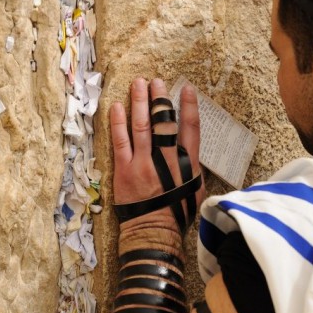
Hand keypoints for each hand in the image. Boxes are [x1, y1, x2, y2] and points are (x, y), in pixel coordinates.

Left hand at [109, 78, 204, 233]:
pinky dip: (119, 122)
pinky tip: (117, 106)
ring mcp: (144, 162)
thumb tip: (190, 147)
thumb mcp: (195, 189)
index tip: (186, 89)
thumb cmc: (176, 212)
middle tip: (157, 82)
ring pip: (142, 126)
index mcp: (186, 163)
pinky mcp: (124, 169)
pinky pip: (120, 140)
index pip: (190, 128)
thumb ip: (192, 165)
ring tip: (138, 84)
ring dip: (140, 102)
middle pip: (164, 122)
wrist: (154, 230)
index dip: (188, 107)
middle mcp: (166, 159)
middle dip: (160, 99)